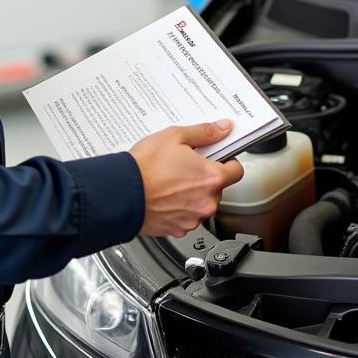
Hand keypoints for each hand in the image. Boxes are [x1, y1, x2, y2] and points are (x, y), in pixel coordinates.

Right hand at [130, 120, 243, 236]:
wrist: (121, 193)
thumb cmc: (144, 167)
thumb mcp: (175, 136)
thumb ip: (205, 132)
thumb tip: (223, 128)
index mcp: (211, 177)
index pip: (237, 170)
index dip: (228, 161)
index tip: (218, 157)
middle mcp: (207, 201)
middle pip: (218, 187)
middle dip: (205, 177)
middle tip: (186, 166)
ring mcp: (193, 218)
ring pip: (202, 203)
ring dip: (193, 194)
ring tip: (171, 180)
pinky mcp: (179, 229)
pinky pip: (187, 216)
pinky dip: (180, 208)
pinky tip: (165, 195)